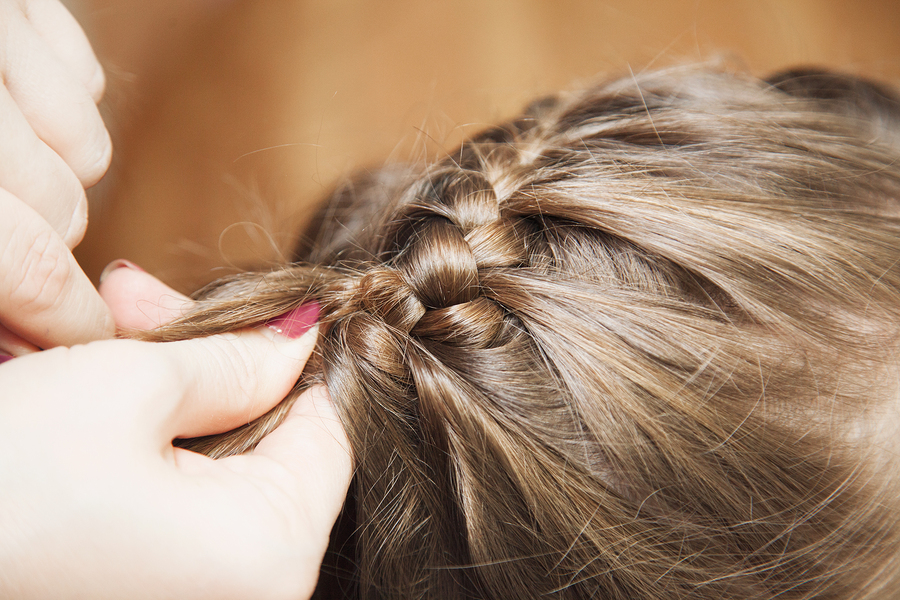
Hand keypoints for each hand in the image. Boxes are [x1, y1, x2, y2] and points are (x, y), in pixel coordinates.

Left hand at [0, 0, 113, 353]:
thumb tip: (11, 338)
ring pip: (87, 153)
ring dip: (53, 173)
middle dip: (42, 239)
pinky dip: (58, 109)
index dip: (67, 316)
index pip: (29, 264)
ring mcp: (1, 31)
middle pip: (67, 213)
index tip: (84, 332)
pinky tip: (6, 102)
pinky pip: (88, 83)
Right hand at [0, 265, 351, 599]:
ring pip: (222, 464)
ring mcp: (200, 596)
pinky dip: (150, 442)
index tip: (241, 309)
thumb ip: (236, 357)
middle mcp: (252, 595)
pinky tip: (97, 393)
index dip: (289, 356)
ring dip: (174, 393)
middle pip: (271, 443)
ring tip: (109, 332)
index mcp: (270, 555)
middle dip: (213, 364)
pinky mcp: (153, 589)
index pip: (330, 430)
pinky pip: (183, 500)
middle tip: (142, 304)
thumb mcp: (127, 387)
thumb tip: (300, 333)